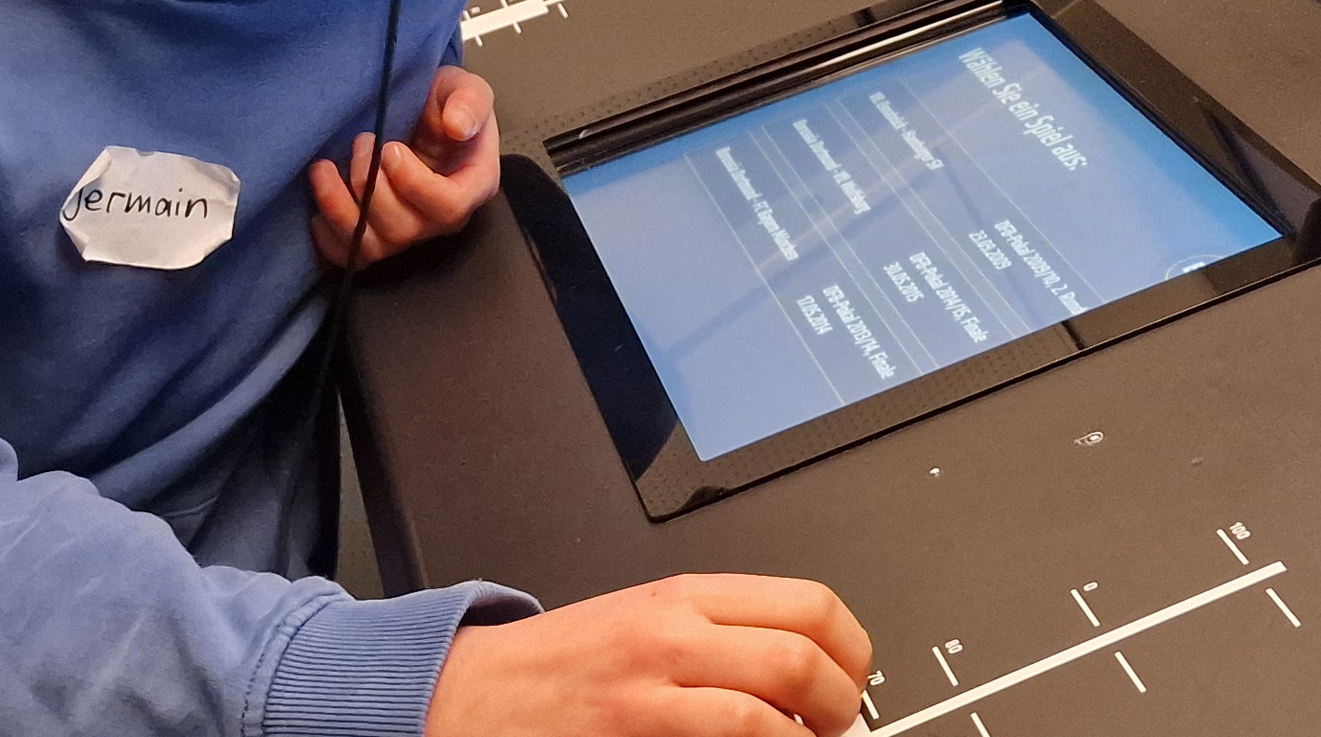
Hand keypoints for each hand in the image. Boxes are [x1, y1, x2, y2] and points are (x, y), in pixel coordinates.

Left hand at [307, 66, 499, 268]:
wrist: (418, 114)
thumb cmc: (443, 103)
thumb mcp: (463, 88)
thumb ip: (469, 102)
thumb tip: (457, 126)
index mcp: (472, 185)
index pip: (449, 206)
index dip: (415, 184)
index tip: (390, 149)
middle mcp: (440, 219)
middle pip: (406, 229)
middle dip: (372, 185)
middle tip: (361, 142)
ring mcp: (407, 233)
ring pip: (373, 246)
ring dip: (340, 207)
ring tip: (324, 167)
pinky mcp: (377, 239)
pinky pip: (350, 257)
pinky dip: (328, 237)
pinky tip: (317, 206)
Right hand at [428, 574, 874, 736]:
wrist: (467, 697)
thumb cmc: (556, 667)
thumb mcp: (643, 618)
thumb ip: (721, 631)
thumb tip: (807, 662)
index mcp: (682, 596)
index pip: (810, 604)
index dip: (853, 651)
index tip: (852, 680)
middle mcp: (670, 638)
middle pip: (801, 659)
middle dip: (840, 706)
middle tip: (835, 728)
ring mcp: (648, 697)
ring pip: (765, 717)